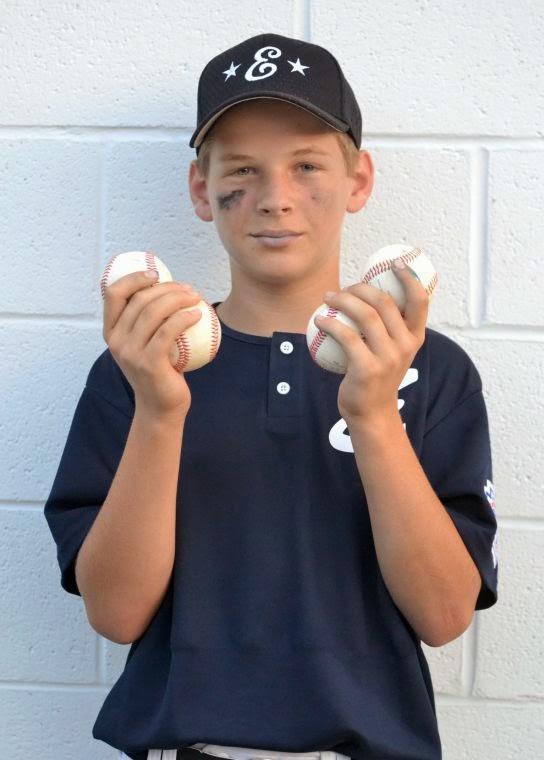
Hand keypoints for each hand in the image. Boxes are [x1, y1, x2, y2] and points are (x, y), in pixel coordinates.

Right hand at [103, 270, 202, 415]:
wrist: (161, 406)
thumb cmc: (159, 369)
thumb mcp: (145, 343)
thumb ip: (147, 320)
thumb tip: (168, 287)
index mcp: (110, 331)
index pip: (113, 293)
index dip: (134, 278)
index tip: (156, 274)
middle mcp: (115, 340)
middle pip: (140, 299)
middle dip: (167, 287)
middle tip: (189, 289)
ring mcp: (129, 352)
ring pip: (153, 311)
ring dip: (178, 298)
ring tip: (196, 297)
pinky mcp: (148, 362)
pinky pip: (167, 331)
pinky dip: (184, 318)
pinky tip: (197, 315)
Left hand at [314, 260, 428, 425]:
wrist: (372, 413)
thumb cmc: (378, 376)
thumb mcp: (392, 352)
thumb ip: (389, 329)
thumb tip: (368, 296)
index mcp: (415, 337)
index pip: (419, 301)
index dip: (409, 278)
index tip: (395, 263)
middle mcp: (406, 345)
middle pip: (384, 302)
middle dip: (361, 288)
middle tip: (344, 288)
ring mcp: (388, 357)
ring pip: (365, 315)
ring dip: (343, 300)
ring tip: (328, 298)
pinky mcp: (368, 368)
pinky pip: (347, 336)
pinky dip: (330, 324)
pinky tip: (319, 320)